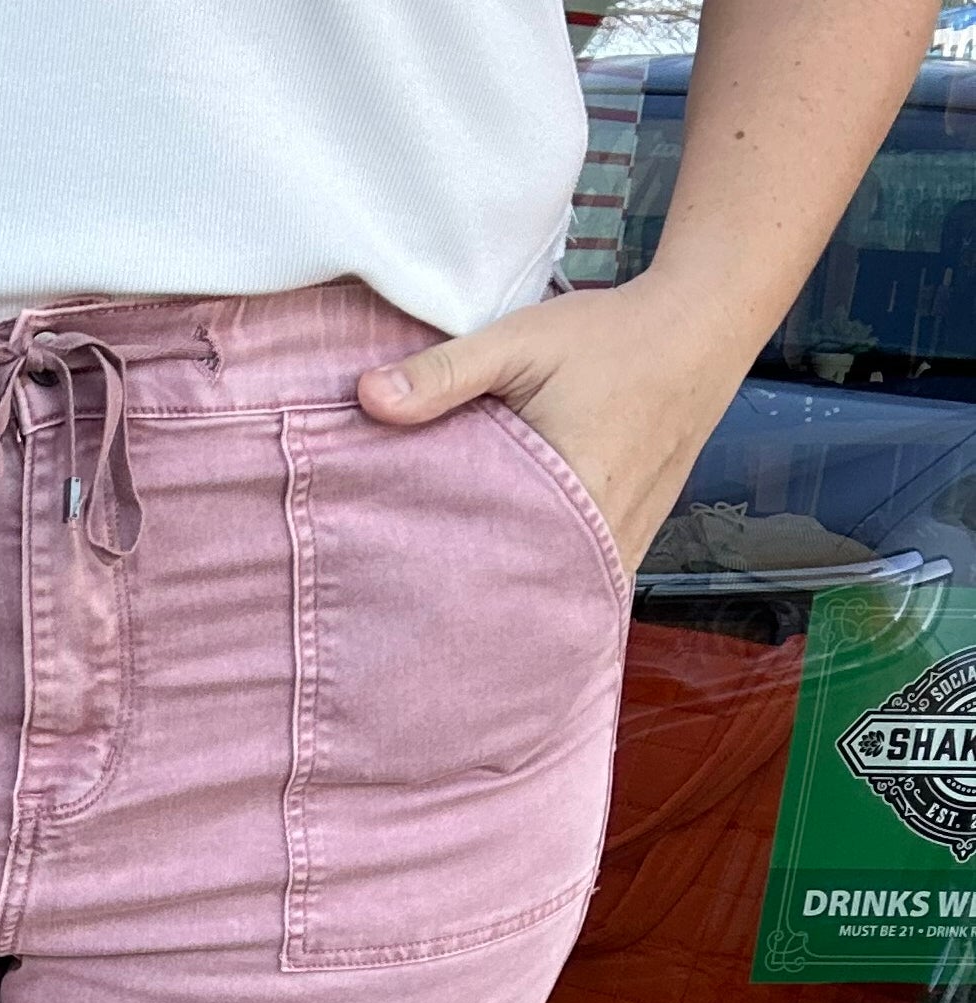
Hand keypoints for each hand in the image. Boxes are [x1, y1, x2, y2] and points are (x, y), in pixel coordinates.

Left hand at [355, 274, 754, 573]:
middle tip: (413, 607)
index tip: (398, 588)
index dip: (442, 579)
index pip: (489, 562)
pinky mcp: (632, 544)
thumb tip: (367, 396)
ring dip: (510, 595)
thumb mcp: (520, 341)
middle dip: (470, 598)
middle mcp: (600, 537)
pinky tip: (510, 582)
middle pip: (519, 590)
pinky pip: (581, 582)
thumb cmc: (609, 337)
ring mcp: (622, 548)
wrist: (699, 332)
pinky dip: (546, 583)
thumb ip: (445, 372)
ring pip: (553, 594)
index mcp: (570, 495)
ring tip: (455, 604)